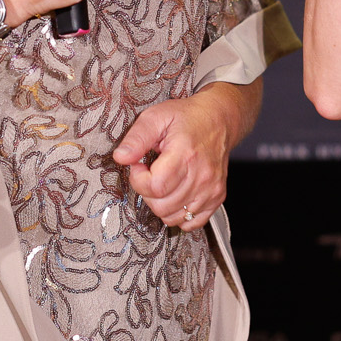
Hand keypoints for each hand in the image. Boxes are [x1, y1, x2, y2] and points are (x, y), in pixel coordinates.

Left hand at [113, 92, 234, 231]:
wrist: (219, 119)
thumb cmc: (187, 117)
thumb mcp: (156, 117)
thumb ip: (136, 138)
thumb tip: (121, 157)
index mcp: (185, 155)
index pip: (155, 187)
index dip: (139, 180)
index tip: (139, 166)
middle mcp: (201, 176)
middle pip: (162, 206)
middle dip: (148, 192)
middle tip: (151, 173)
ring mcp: (210, 189)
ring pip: (173, 217)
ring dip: (161, 204)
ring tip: (164, 181)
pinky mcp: (216, 197)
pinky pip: (192, 223)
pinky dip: (179, 215)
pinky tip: (176, 195)